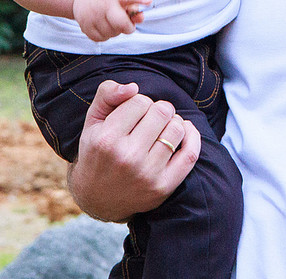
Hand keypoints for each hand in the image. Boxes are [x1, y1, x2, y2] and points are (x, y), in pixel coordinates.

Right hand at [67, 80, 200, 220]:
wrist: (97, 198)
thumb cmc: (97, 152)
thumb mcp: (93, 120)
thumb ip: (107, 94)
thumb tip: (133, 87)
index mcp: (107, 139)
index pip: (140, 101)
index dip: (139, 102)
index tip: (134, 112)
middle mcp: (127, 157)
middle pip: (161, 112)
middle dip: (158, 110)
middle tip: (151, 118)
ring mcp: (147, 174)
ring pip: (176, 130)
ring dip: (173, 122)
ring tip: (163, 127)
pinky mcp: (163, 187)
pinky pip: (190, 155)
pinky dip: (193, 137)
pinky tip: (185, 131)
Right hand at [73, 0, 152, 41]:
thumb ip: (135, 2)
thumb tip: (140, 18)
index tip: (148, 0)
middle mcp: (103, 3)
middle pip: (120, 23)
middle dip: (128, 27)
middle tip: (128, 24)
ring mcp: (91, 15)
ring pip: (111, 34)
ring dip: (116, 30)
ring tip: (111, 19)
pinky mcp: (84, 25)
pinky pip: (101, 38)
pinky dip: (105, 35)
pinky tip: (103, 24)